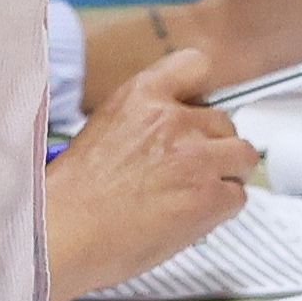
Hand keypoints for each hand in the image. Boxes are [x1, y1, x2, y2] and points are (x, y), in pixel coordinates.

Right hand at [45, 47, 258, 300]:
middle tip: (185, 172)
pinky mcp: (210, 195)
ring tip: (192, 195)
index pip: (195, 65)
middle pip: (225, 121)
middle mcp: (173, 119)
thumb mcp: (103, 132)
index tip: (197, 111)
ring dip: (226, 175)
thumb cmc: (69, 195)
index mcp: (140, 96)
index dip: (202, 91)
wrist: (57, 235)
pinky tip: (190, 219)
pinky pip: (239, 196)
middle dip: (213, 146)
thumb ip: (145, 123)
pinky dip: (222, 209)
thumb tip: (179, 132)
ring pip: (243, 156)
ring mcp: (196, 157)